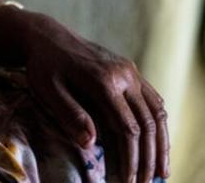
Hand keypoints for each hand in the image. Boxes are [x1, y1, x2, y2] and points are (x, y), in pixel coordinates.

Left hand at [0, 7, 168, 182]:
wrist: (46, 35)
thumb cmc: (43, 65)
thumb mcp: (47, 89)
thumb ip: (69, 114)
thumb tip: (91, 145)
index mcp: (102, 79)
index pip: (126, 128)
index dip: (131, 158)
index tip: (128, 180)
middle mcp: (122, 74)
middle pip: (147, 123)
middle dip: (149, 157)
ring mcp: (129, 70)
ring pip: (157, 111)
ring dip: (162, 143)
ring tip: (162, 172)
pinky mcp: (130, 70)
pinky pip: (153, 98)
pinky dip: (159, 124)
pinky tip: (159, 143)